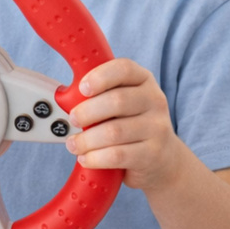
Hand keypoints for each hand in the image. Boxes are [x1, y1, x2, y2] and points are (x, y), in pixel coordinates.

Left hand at [64, 58, 181, 192]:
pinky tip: (86, 158)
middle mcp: (155, 101)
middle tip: (73, 120)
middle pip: (117, 101)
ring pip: (114, 132)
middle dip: (87, 112)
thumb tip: (66, 100)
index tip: (82, 88)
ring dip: (86, 140)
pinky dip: (95, 158)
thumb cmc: (132, 125)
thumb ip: (101, 96)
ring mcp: (157, 128)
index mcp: (144, 80)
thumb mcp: (122, 104)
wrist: (163, 159)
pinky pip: (117, 155)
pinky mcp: (152, 154)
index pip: (124, 69)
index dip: (100, 77)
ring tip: (74, 144)